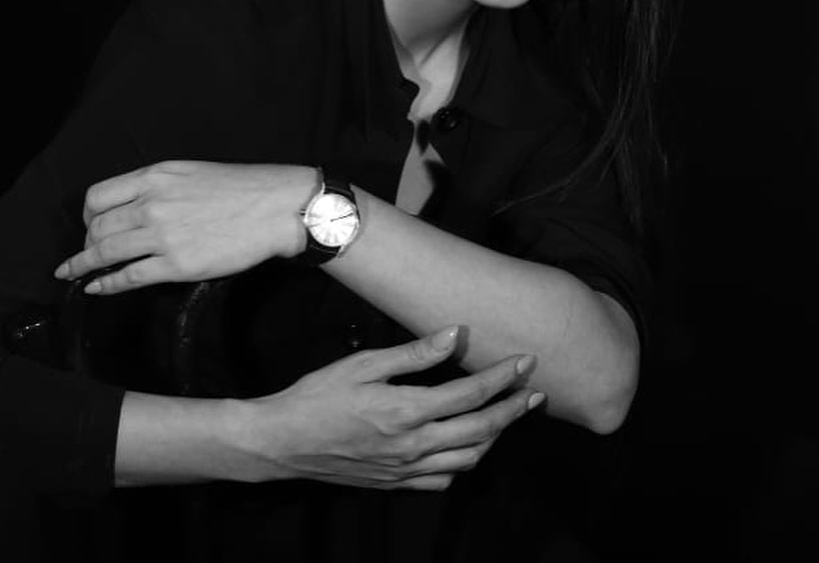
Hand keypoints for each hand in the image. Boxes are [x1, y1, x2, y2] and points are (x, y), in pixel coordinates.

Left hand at [54, 160, 316, 291]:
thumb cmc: (242, 188)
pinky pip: (128, 277)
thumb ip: (160, 186)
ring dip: (84, 265)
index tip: (89, 225)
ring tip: (72, 273)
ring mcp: (162, 235)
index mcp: (155, 177)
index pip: (98, 196)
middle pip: (97, 226)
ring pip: (105, 252)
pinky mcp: (176, 265)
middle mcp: (152, 204)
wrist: (276, 207)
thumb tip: (137, 206)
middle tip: (86, 253)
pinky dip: (106, 284)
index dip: (88, 215)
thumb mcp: (192, 172)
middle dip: (86, 242)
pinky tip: (96, 288)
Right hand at [235, 326, 545, 490]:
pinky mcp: (395, 484)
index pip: (470, 394)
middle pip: (481, 430)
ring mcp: (406, 470)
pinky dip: (465, 462)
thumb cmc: (319, 395)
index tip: (525, 361)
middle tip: (535, 392)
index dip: (502, 377)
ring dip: (494, 437)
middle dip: (513, 410)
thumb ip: (415, 353)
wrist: (283, 443)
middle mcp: (414, 447)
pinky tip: (467, 446)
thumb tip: (455, 334)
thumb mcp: (365, 363)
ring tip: (508, 415)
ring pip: (468, 459)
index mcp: (408, 412)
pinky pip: (443, 480)